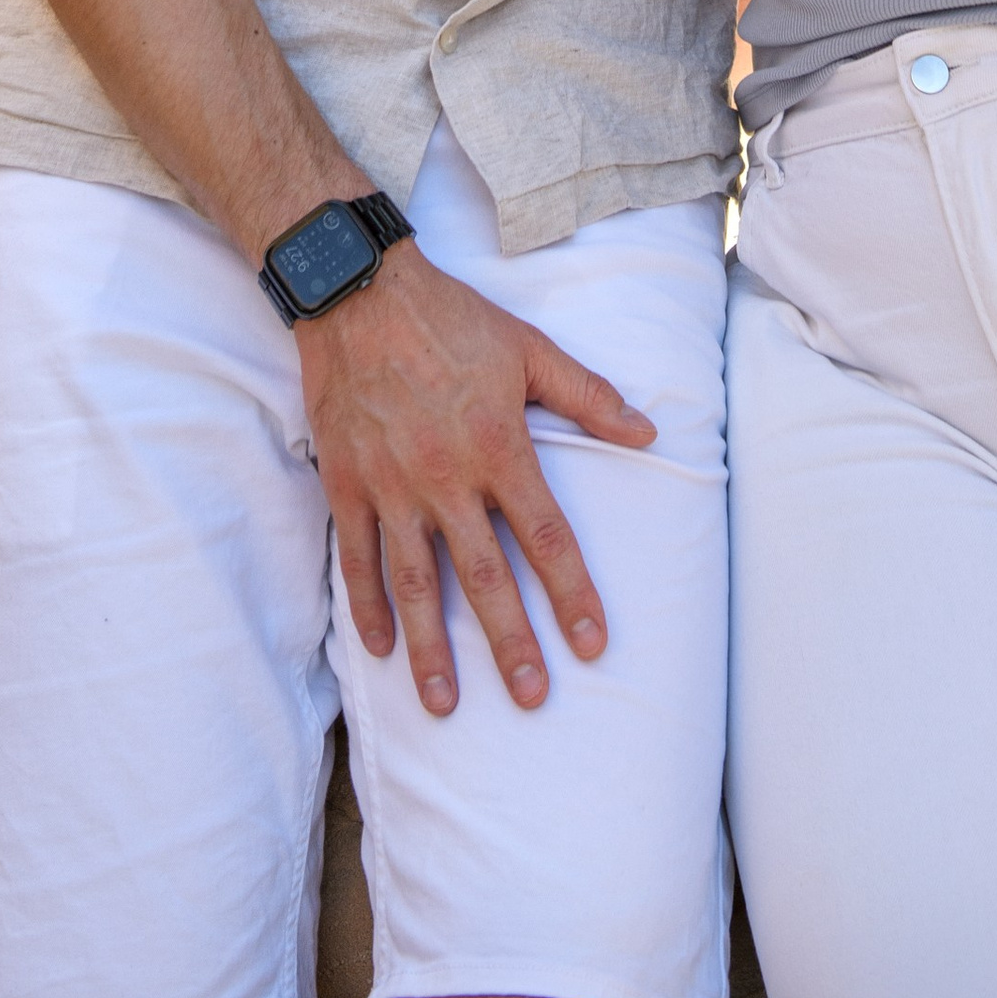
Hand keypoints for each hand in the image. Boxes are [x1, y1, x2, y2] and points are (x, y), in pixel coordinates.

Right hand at [297, 243, 654, 717]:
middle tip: (530, 699)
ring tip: (445, 705)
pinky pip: (358, 557)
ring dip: (432, 648)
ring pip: (415, 583)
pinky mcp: (347, 483)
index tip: (593, 644)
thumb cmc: (451, 319)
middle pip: (485, 577)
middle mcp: (446, 476)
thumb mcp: (530, 347)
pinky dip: (366, 607)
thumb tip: (648, 435)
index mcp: (499, 446)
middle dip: (509, 643)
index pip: (546, 537)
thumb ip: (589, 397)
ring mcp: (392, 485)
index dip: (572, 595)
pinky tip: (381, 650)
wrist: (359, 292)